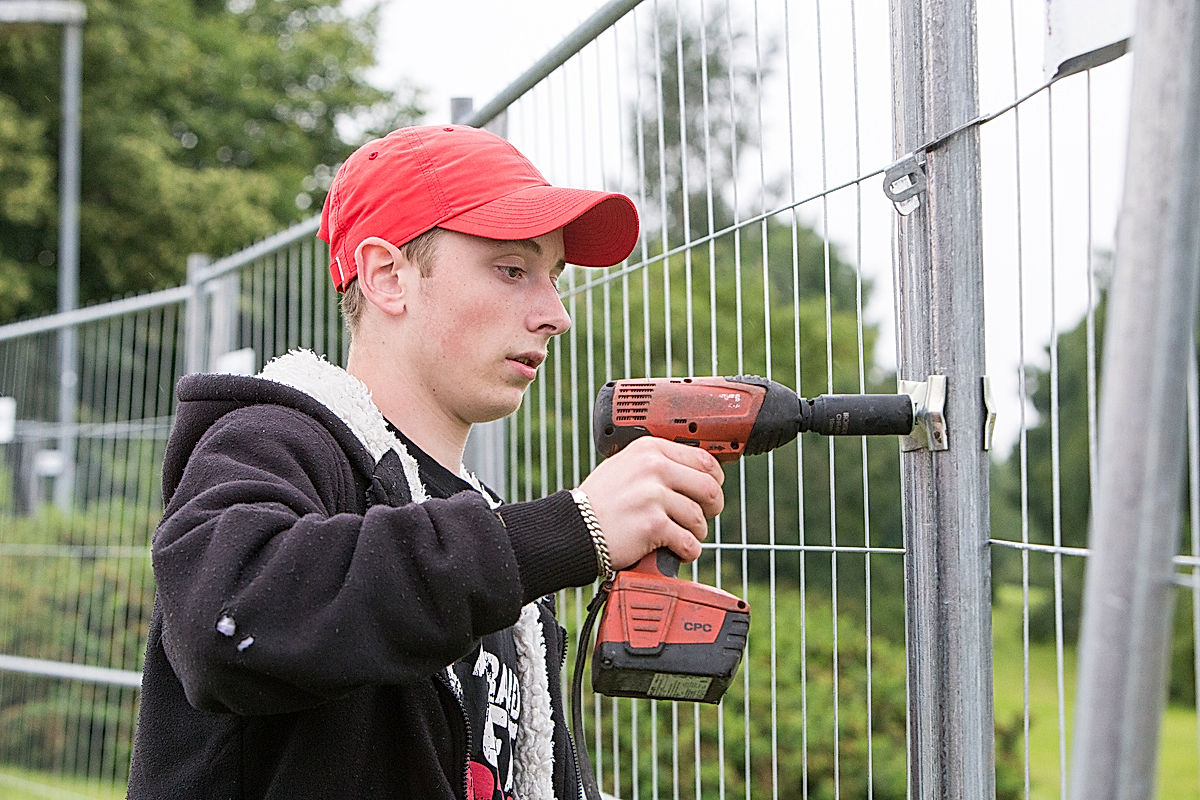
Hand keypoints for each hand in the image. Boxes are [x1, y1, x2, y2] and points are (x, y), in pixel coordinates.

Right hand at [578, 437, 724, 569]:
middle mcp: (653, 467)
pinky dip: (686, 551)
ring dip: (695, 533)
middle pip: (709, 488)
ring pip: (699, 518)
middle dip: (712, 507)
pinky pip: (688, 542)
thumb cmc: (601, 501)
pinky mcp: (653, 525)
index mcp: (650, 449)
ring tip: (680, 536)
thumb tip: (700, 473)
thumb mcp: (626, 466)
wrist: (574, 528)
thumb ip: (658, 464)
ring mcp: (652, 496)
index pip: (703, 459)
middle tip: (702, 516)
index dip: (715, 479)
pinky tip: (674, 550)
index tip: (711, 490)